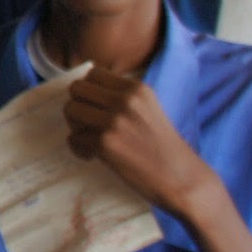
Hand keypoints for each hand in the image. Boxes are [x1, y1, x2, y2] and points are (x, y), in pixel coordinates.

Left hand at [64, 67, 214, 217]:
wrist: (181, 178)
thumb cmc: (164, 148)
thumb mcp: (149, 109)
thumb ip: (122, 99)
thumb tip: (87, 95)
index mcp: (137, 89)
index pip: (94, 73)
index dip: (89, 91)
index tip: (95, 106)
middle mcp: (125, 101)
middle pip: (77, 88)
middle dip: (77, 105)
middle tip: (87, 123)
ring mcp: (114, 121)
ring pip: (70, 109)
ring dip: (75, 126)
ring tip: (88, 139)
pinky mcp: (105, 144)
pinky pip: (73, 139)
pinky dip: (78, 148)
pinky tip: (92, 155)